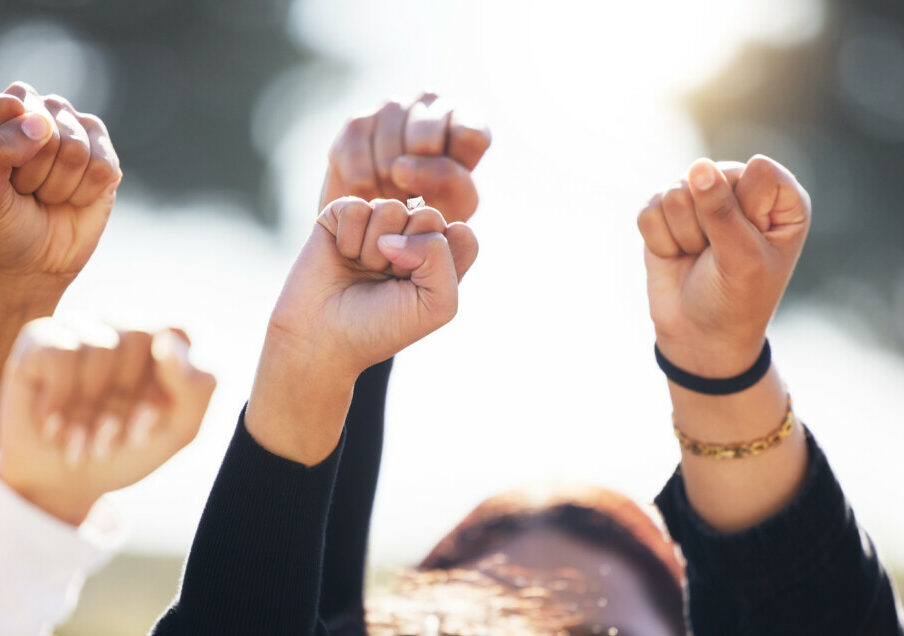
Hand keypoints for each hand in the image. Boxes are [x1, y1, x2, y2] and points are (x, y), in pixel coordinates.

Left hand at [0, 82, 120, 307]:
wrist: (32, 259)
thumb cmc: (2, 219)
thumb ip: (1, 145)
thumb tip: (41, 124)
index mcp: (12, 111)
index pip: (19, 102)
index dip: (12, 144)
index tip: (3, 173)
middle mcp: (46, 116)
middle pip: (49, 128)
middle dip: (35, 170)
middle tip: (25, 189)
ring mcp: (80, 137)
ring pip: (77, 149)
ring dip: (58, 185)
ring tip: (47, 195)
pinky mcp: (108, 162)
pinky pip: (103, 168)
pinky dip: (84, 193)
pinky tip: (73, 200)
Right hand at [0, 319, 215, 525]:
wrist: (67, 484)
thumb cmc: (130, 449)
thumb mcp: (179, 429)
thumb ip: (195, 386)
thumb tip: (166, 340)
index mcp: (164, 342)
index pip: (176, 333)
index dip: (166, 381)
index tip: (154, 420)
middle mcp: (124, 327)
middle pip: (138, 337)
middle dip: (127, 398)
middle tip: (115, 437)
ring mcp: (82, 328)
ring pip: (99, 347)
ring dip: (91, 408)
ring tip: (83, 440)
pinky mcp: (41, 337)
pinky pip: (60, 353)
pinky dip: (59, 399)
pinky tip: (52, 426)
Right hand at [246, 197, 478, 464]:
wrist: (324, 338)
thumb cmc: (382, 326)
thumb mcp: (437, 303)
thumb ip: (440, 256)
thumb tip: (393, 231)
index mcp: (439, 257)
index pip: (462, 235)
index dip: (441, 262)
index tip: (419, 290)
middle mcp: (410, 235)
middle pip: (429, 216)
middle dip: (407, 256)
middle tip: (387, 280)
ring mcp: (376, 223)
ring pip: (391, 208)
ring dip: (375, 249)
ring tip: (364, 269)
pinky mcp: (342, 215)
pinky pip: (356, 207)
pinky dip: (349, 238)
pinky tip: (343, 255)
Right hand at [320, 93, 490, 222]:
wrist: (394, 221)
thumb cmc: (437, 207)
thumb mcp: (458, 202)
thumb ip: (448, 180)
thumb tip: (400, 168)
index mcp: (464, 117)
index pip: (468, 134)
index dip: (454, 171)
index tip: (446, 189)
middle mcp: (429, 102)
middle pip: (426, 142)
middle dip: (421, 183)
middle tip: (417, 200)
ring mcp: (390, 108)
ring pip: (390, 155)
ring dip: (392, 191)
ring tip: (396, 199)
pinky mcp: (356, 125)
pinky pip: (360, 167)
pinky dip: (368, 192)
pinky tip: (374, 193)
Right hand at [637, 155, 810, 375]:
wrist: (699, 335)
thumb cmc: (736, 299)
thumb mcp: (741, 258)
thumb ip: (722, 210)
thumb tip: (697, 167)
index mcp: (779, 197)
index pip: (757, 172)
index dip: (747, 210)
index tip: (751, 244)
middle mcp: (740, 190)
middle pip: (710, 177)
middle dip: (707, 225)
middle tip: (719, 256)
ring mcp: (699, 198)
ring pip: (675, 193)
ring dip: (683, 236)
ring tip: (698, 257)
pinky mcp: (663, 212)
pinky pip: (649, 209)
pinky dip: (660, 241)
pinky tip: (676, 255)